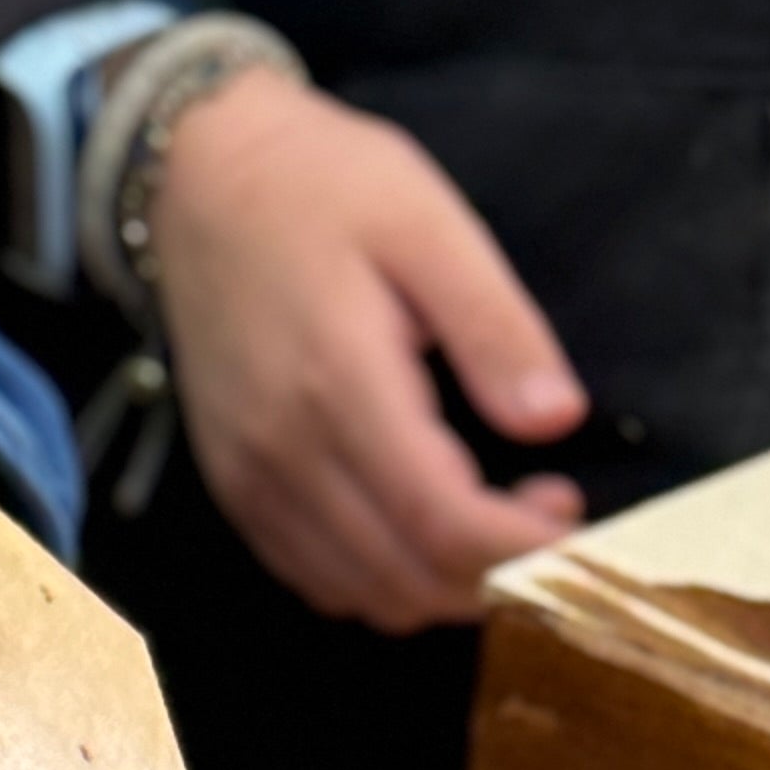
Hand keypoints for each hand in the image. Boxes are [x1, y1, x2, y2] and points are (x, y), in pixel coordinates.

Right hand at [145, 70, 588, 631]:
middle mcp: (282, 448)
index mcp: (339, 382)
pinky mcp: (232, 480)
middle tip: (544, 507)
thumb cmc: (321, 186)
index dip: (524, 547)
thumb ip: (493, 326)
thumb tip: (556, 418)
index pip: (443, 524)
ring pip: (362, 595)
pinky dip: (381, 578)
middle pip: (407, 581)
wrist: (197, 174)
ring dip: (442, 585)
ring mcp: (247, 473)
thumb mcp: (428, 224)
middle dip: (497, 574)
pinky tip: (417, 523)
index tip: (572, 512)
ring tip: (489, 517)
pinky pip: (313, 577)